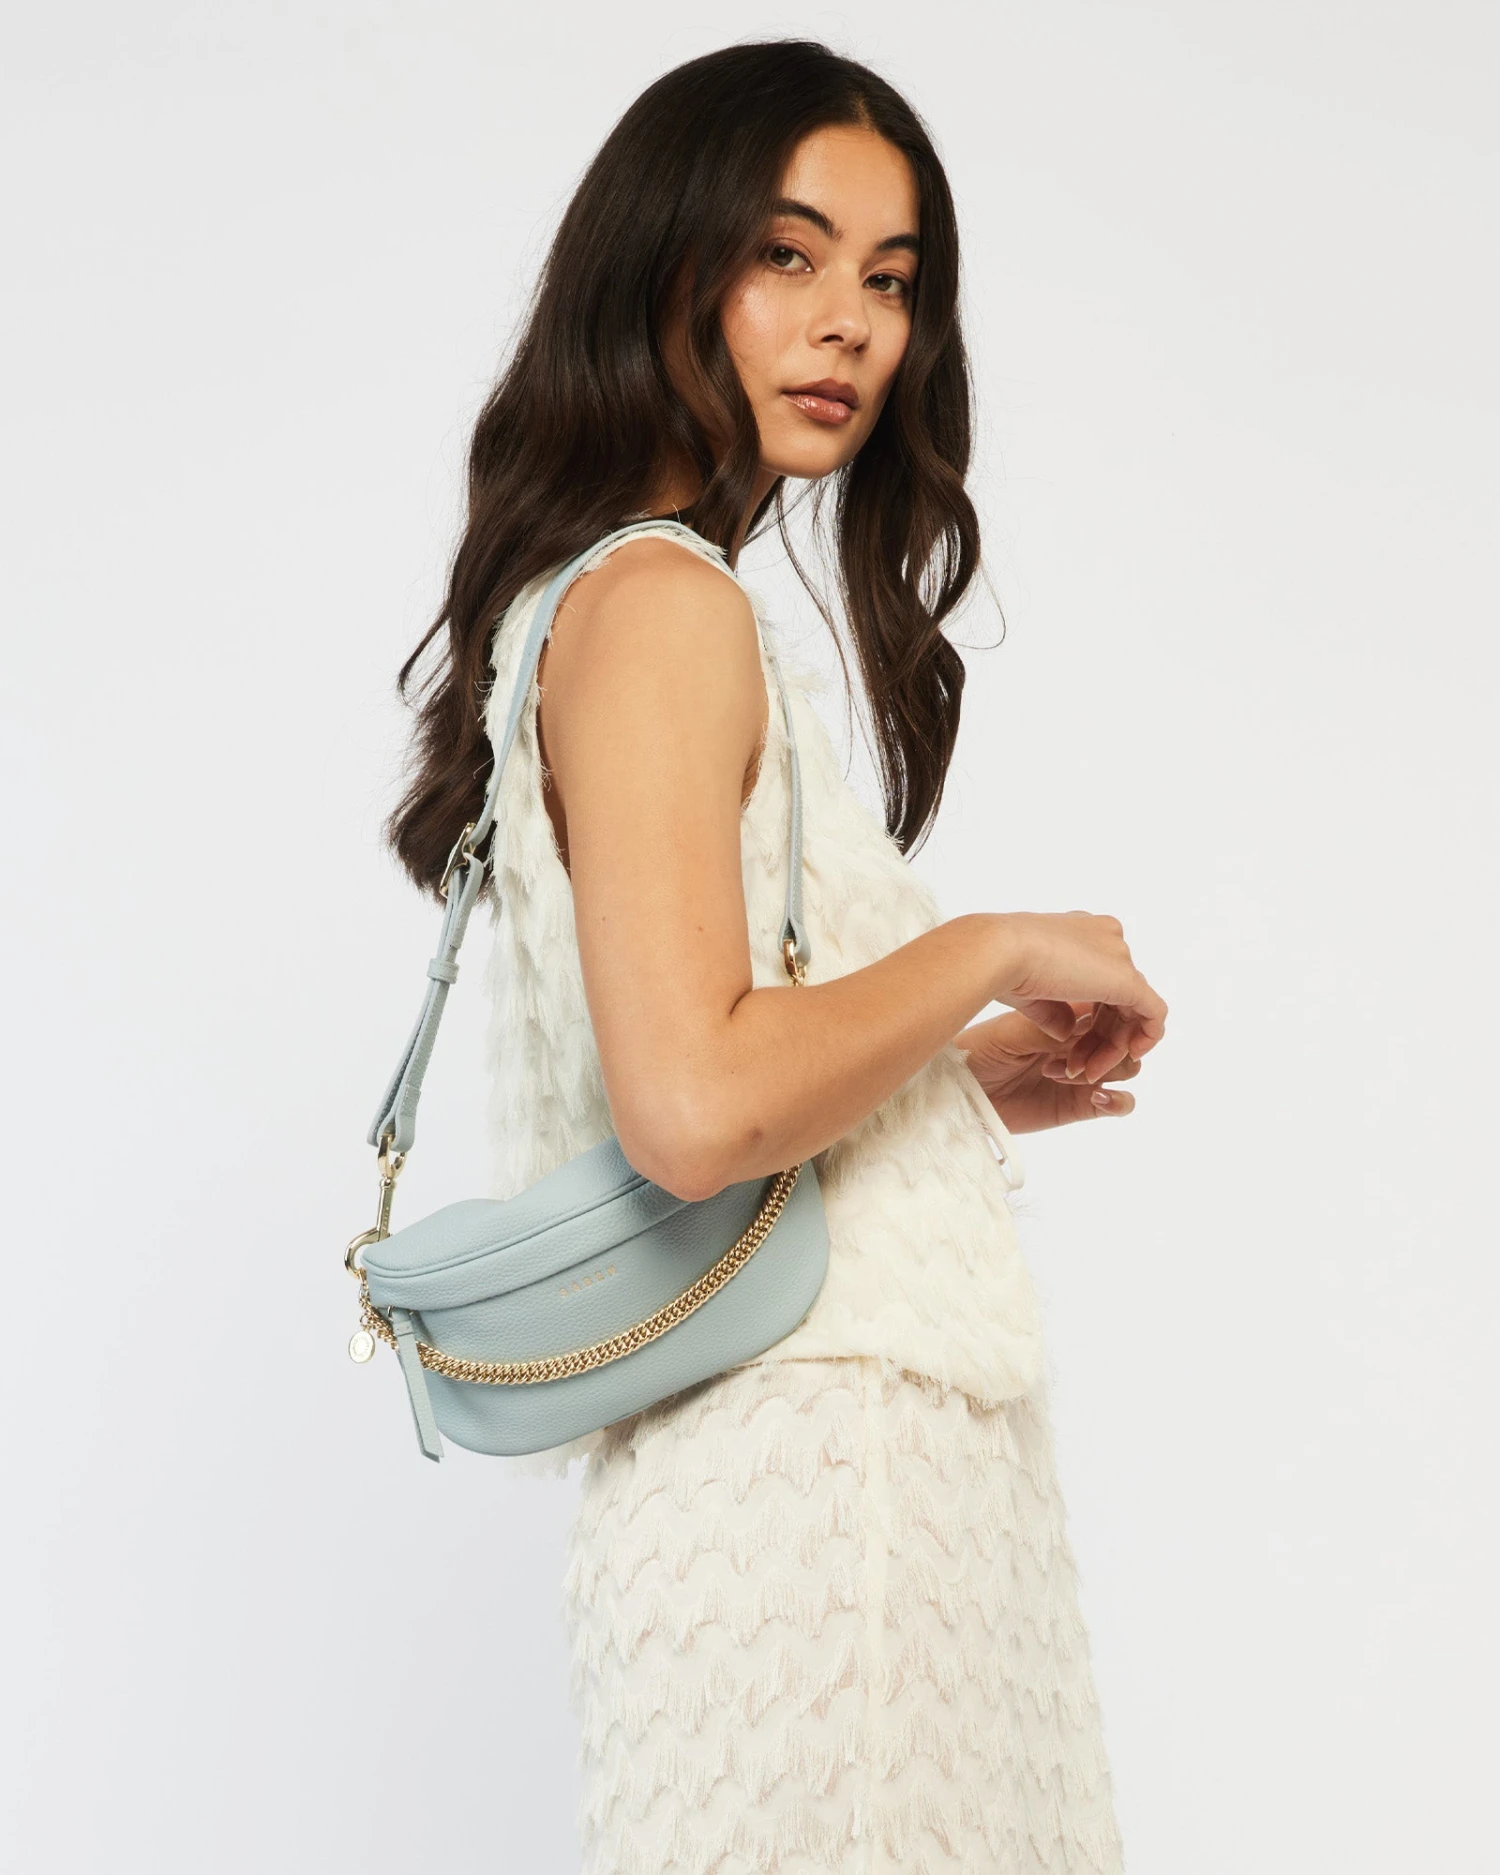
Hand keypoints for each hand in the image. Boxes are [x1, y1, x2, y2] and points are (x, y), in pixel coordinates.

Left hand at [956, 1003, 1142, 1134]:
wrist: (960, 1089)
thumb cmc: (980, 1051)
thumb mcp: (1016, 1032)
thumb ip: (1055, 1027)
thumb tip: (1094, 1022)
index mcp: (1067, 1015)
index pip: (1112, 1010)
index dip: (1114, 1018)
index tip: (1095, 1026)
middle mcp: (1081, 1042)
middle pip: (1125, 1040)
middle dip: (1111, 1047)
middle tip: (1073, 1060)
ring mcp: (1083, 1074)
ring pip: (1127, 1068)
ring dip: (1107, 1070)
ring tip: (1066, 1074)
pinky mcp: (1079, 1105)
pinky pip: (1120, 1103)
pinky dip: (1119, 1101)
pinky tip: (1095, 1097)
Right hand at [995, 911, 1167, 1066]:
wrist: (998, 951)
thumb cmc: (1000, 967)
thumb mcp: (1031, 993)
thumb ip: (1055, 1010)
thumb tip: (1069, 1032)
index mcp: (1082, 933)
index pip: (1099, 980)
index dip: (1089, 1019)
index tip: (1066, 1048)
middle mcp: (1106, 937)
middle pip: (1117, 997)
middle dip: (1100, 1037)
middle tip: (1077, 1067)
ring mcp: (1119, 955)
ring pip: (1132, 1009)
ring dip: (1114, 1045)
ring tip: (1090, 1071)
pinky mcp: (1127, 979)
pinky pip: (1153, 1013)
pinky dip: (1146, 1036)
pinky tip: (1130, 1055)